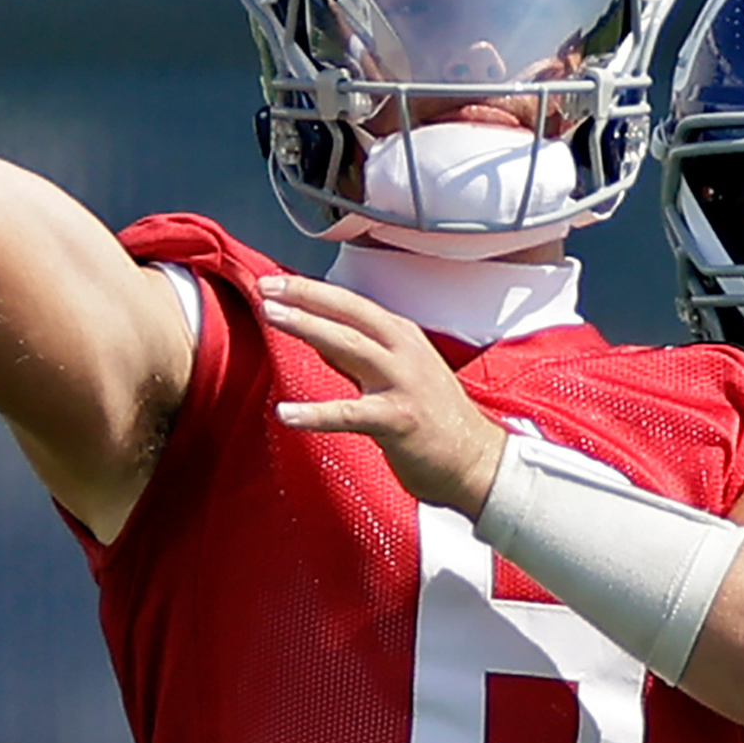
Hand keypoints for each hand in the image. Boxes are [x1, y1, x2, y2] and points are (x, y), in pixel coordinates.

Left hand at [259, 274, 505, 516]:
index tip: (276, 281)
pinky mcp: (398, 420)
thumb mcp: (399, 373)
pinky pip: (347, 414)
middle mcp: (403, 351)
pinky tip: (285, 413)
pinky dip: (314, 414)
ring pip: (348, 346)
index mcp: (402, 337)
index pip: (351, 305)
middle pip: (348, 313)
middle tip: (266, 286)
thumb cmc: (435, 419)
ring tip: (271, 316)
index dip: (312, 290)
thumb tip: (314, 335)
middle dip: (305, 295)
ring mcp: (402, 383)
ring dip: (307, 326)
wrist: (477, 461)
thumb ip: (357, 355)